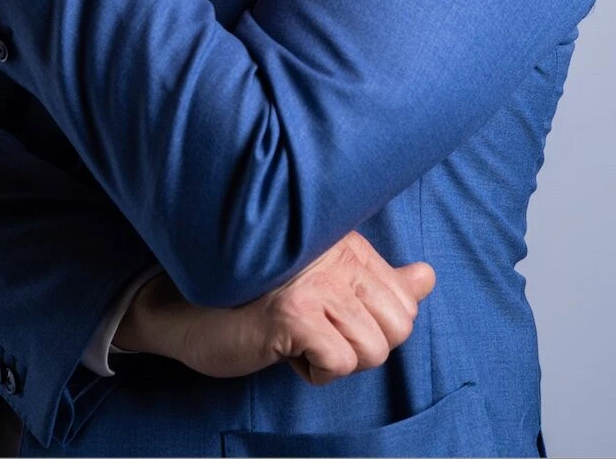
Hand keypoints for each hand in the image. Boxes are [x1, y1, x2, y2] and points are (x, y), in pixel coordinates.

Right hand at [115, 231, 434, 384]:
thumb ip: (378, 283)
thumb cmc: (258, 299)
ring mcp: (315, 282)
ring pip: (372, 350)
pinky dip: (315, 371)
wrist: (188, 307)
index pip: (406, 305)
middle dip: (361, 348)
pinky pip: (339, 362)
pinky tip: (285, 349)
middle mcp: (337, 255)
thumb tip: (426, 278)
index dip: (376, 331)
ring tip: (297, 337)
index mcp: (349, 245)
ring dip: (334, 360)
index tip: (333, 321)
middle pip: (397, 329)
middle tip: (317, 333)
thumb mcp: (326, 287)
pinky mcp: (291, 311)